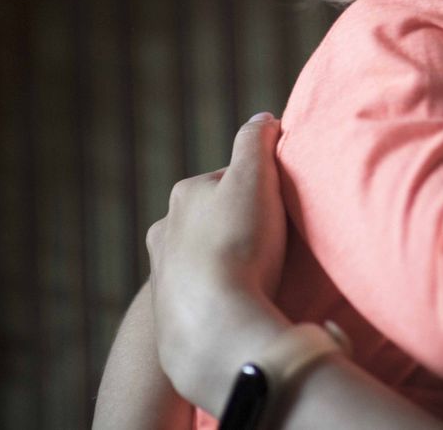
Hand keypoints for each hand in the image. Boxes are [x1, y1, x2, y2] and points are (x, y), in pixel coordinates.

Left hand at [145, 113, 291, 413]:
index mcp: (184, 194)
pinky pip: (200, 295)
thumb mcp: (255, 178)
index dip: (258, 189)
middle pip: (211, 219)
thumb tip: (262, 118)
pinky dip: (218, 295)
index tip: (279, 206)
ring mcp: (163, 275)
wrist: (214, 323)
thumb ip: (256, 141)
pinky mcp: (169, 314)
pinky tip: (241, 302)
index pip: (226, 180)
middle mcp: (164, 231)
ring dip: (226, 262)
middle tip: (272, 243)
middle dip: (237, 226)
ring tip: (258, 277)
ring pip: (202, 258)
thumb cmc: (239, 243)